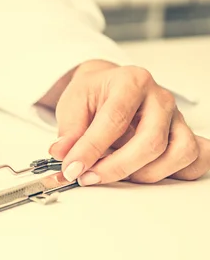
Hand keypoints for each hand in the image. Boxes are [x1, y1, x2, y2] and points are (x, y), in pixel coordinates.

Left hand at [46, 60, 208, 185]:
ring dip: (145, 174)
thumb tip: (62, 153)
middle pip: (151, 141)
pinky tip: (145, 172)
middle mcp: (159, 98)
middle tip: (89, 177)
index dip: (92, 149)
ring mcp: (176, 117)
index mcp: (131, 82)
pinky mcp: (184, 134)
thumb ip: (68, 130)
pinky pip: (197, 159)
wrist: (109, 85)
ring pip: (179, 154)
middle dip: (117, 167)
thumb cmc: (94, 93)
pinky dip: (175, 173)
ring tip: (115, 174)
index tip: (73, 168)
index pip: (114, 120)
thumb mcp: (73, 103)